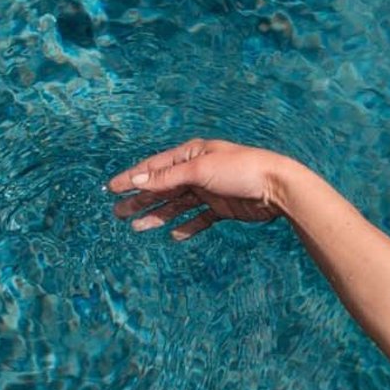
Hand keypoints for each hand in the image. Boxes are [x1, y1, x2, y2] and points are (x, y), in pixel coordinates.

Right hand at [105, 138, 298, 240]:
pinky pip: (199, 218)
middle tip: (117, 213)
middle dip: (140, 200)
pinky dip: (186, 227)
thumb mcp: (199, 170)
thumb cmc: (240, 170)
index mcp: (191, 155)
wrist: (278, 187)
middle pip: (163, 187)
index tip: (111, 189)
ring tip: (137, 227)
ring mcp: (209, 190)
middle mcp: (198, 171)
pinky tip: (174, 235)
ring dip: (157, 215)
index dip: (132, 178)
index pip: (154, 167)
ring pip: (177, 205)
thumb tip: (137, 180)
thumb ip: (167, 177)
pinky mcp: (222, 208)